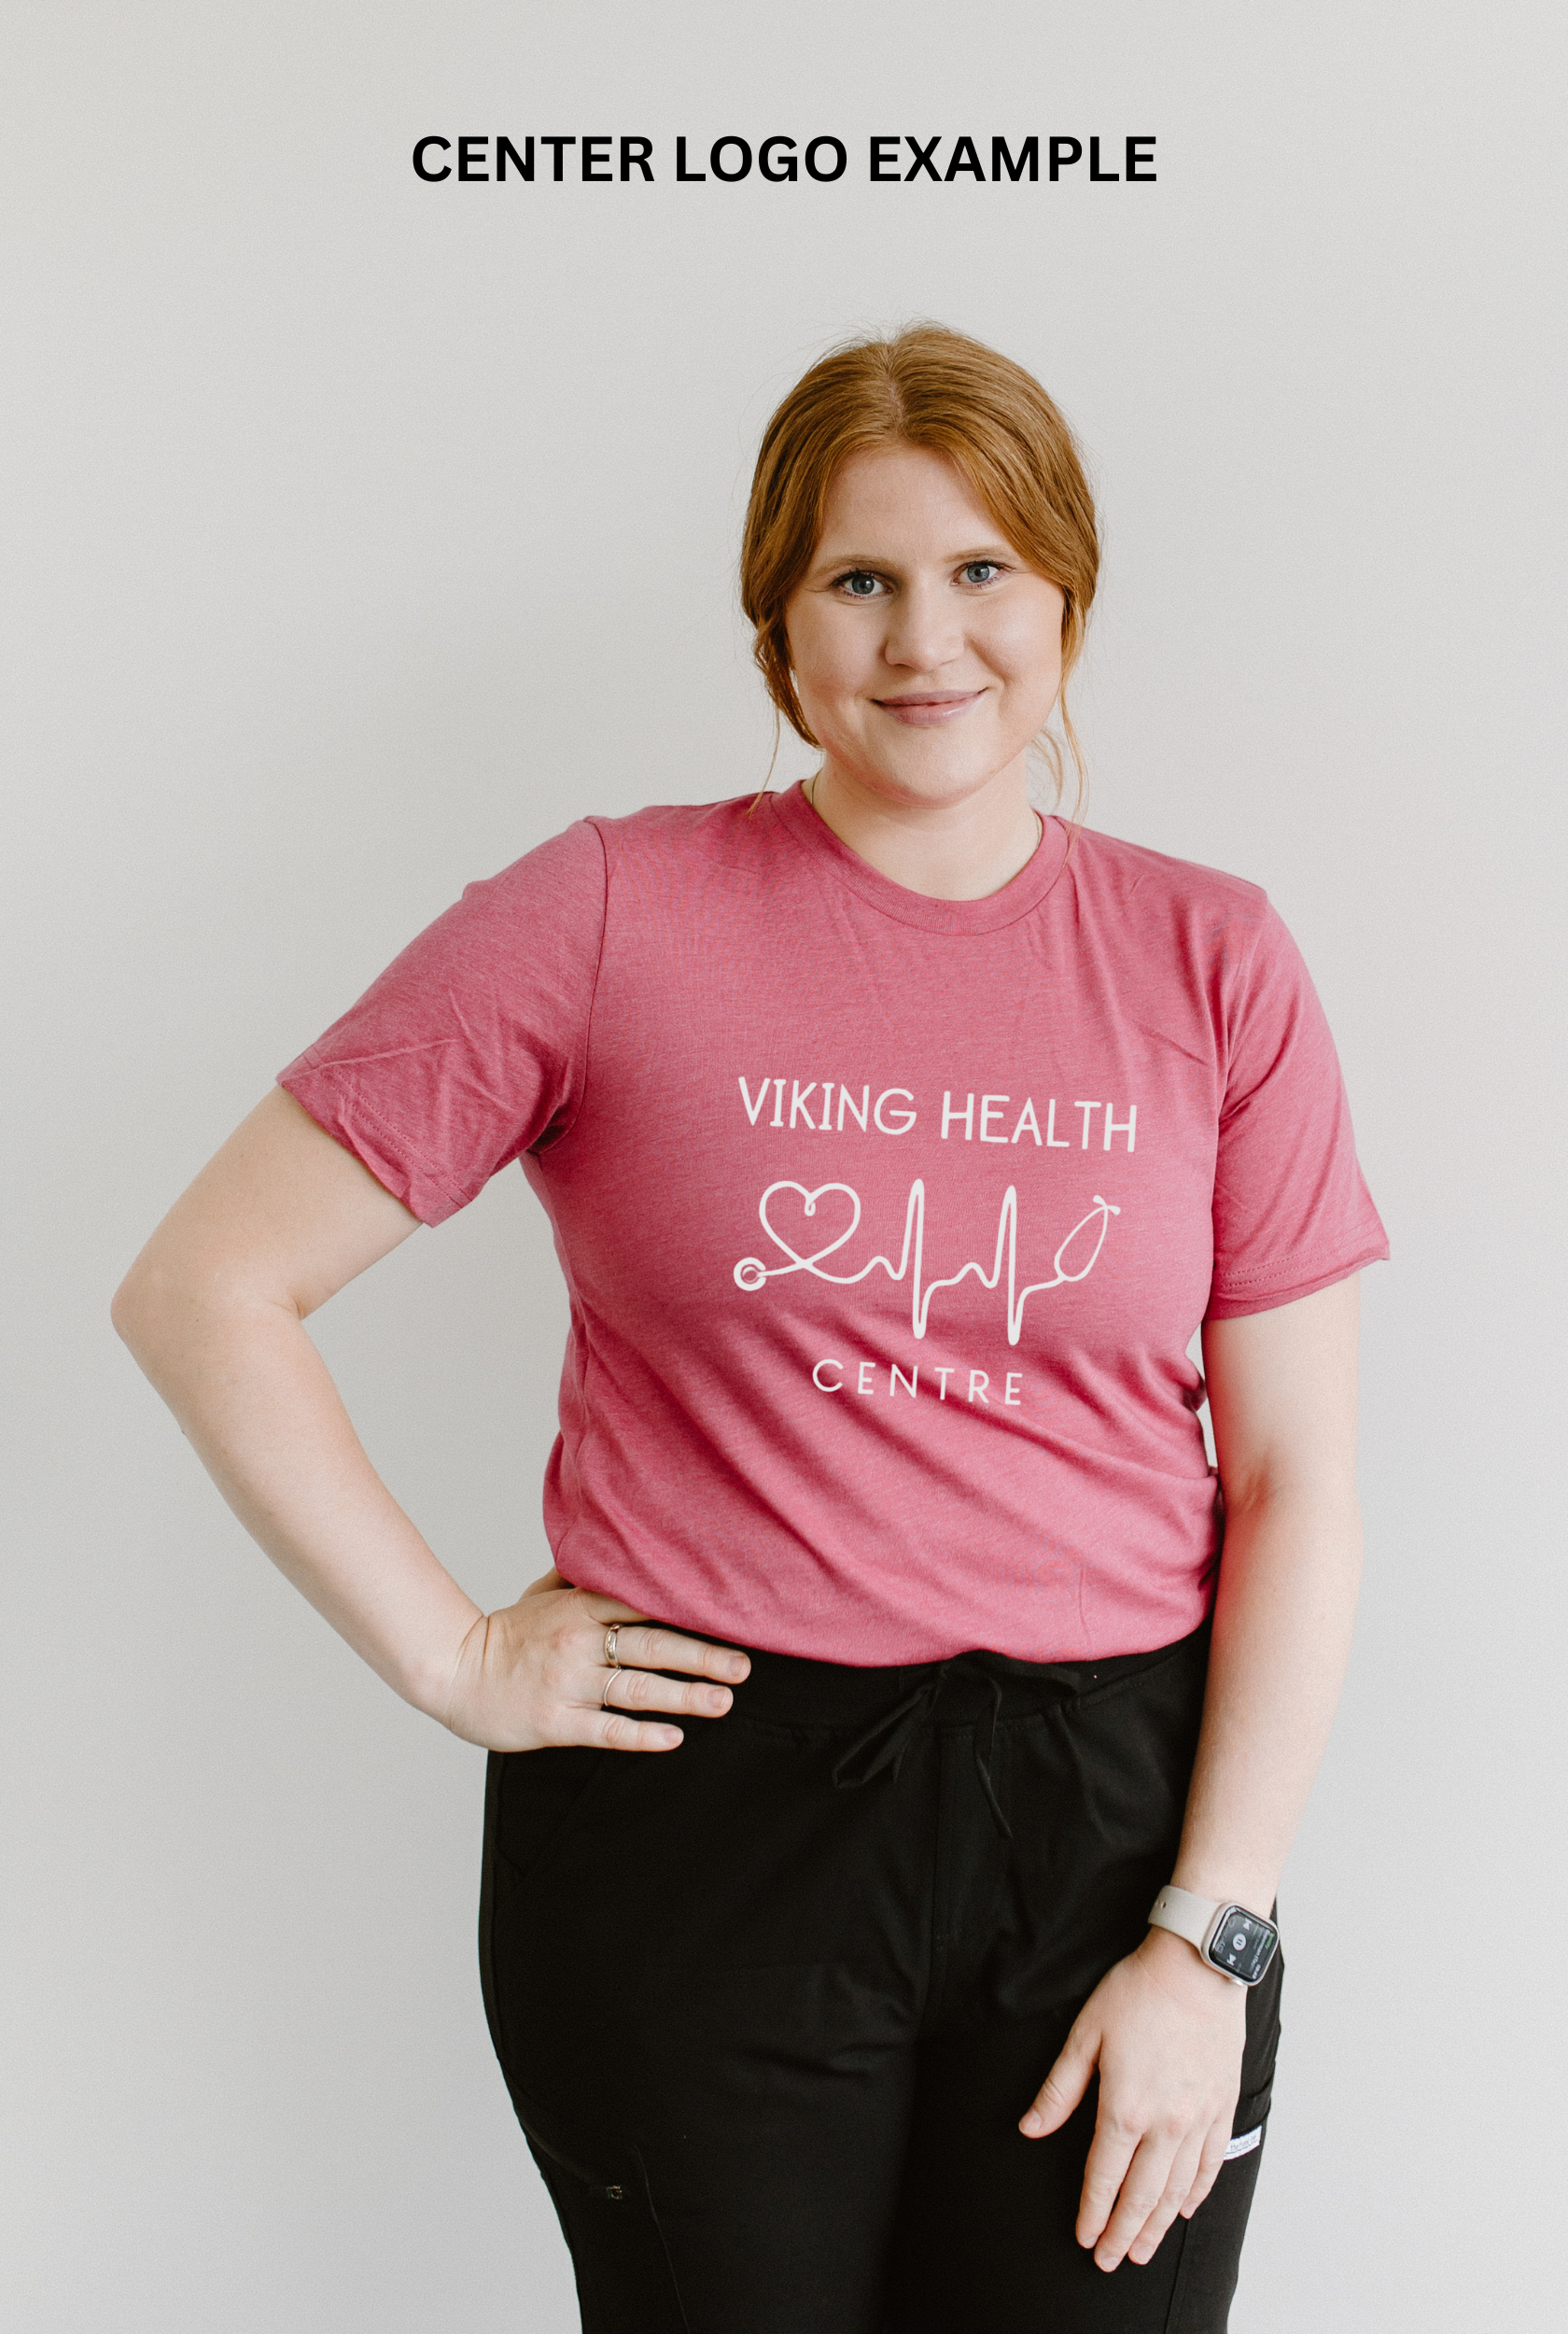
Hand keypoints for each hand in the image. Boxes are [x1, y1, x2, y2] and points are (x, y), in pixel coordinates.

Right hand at [440, 1568, 749, 1752]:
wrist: (452, 1672)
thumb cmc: (504, 1634)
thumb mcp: (541, 1594)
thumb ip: (580, 1576)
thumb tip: (614, 1550)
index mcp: (580, 1607)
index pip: (645, 1606)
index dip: (690, 1612)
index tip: (729, 1617)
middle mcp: (579, 1642)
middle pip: (652, 1647)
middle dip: (703, 1656)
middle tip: (744, 1666)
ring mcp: (569, 1684)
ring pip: (637, 1689)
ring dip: (684, 1696)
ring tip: (723, 1701)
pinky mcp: (556, 1721)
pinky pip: (607, 1729)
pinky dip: (642, 1734)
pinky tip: (674, 1737)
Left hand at [1019, 1926, 1245, 2269]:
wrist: (1196, 1966)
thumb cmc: (1137, 1993)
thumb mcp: (1086, 2035)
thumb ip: (1059, 2089)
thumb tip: (1030, 2128)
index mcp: (1125, 2108)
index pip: (1104, 2176)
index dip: (1092, 2211)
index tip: (1083, 2237)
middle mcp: (1166, 2125)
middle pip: (1142, 2195)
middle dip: (1123, 2233)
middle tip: (1110, 2260)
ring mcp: (1198, 2119)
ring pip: (1178, 2190)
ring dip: (1159, 2226)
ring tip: (1142, 2251)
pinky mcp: (1223, 2106)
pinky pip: (1212, 2163)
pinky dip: (1198, 2192)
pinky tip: (1186, 2209)